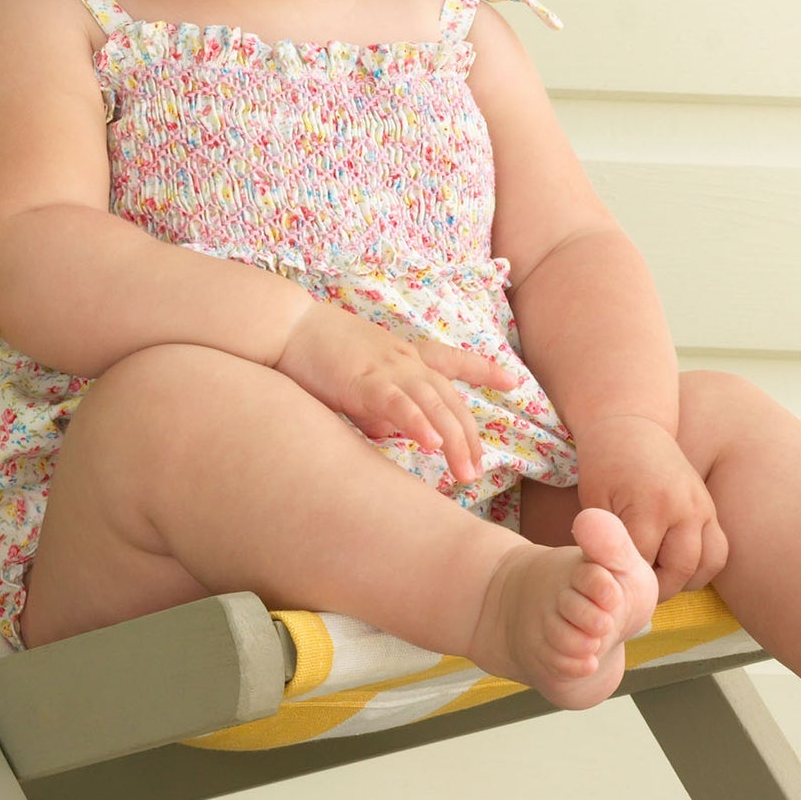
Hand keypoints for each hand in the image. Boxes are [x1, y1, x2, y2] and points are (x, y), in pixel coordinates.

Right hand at [273, 303, 517, 487]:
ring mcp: (388, 368)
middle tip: (475, 471)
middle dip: (467, 437)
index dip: (484, 370)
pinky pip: (398, 403)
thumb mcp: (356, 383)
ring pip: (433, 404)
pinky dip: (417, 423)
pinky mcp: (364, 379)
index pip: (453, 361)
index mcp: (404, 357)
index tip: (512, 381)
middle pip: (450, 399)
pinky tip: (430, 445)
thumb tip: (387, 431)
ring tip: (465, 472)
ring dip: (453, 440)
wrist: (288, 326)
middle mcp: (405, 360)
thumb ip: (376, 407)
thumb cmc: (317, 355)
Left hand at [572, 415, 727, 601]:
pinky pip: (718, 550)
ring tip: (657, 573)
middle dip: (656, 586)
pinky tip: (675, 563)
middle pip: (679, 570)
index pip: (644, 564)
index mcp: (652, 506)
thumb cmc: (605, 465)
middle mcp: (685, 508)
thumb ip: (605, 542)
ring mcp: (703, 507)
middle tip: (635, 585)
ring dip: (683, 579)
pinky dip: (701, 566)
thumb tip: (611, 581)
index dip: (626, 578)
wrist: (630, 427)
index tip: (614, 580)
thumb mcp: (594, 503)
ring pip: (706, 565)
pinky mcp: (711, 508)